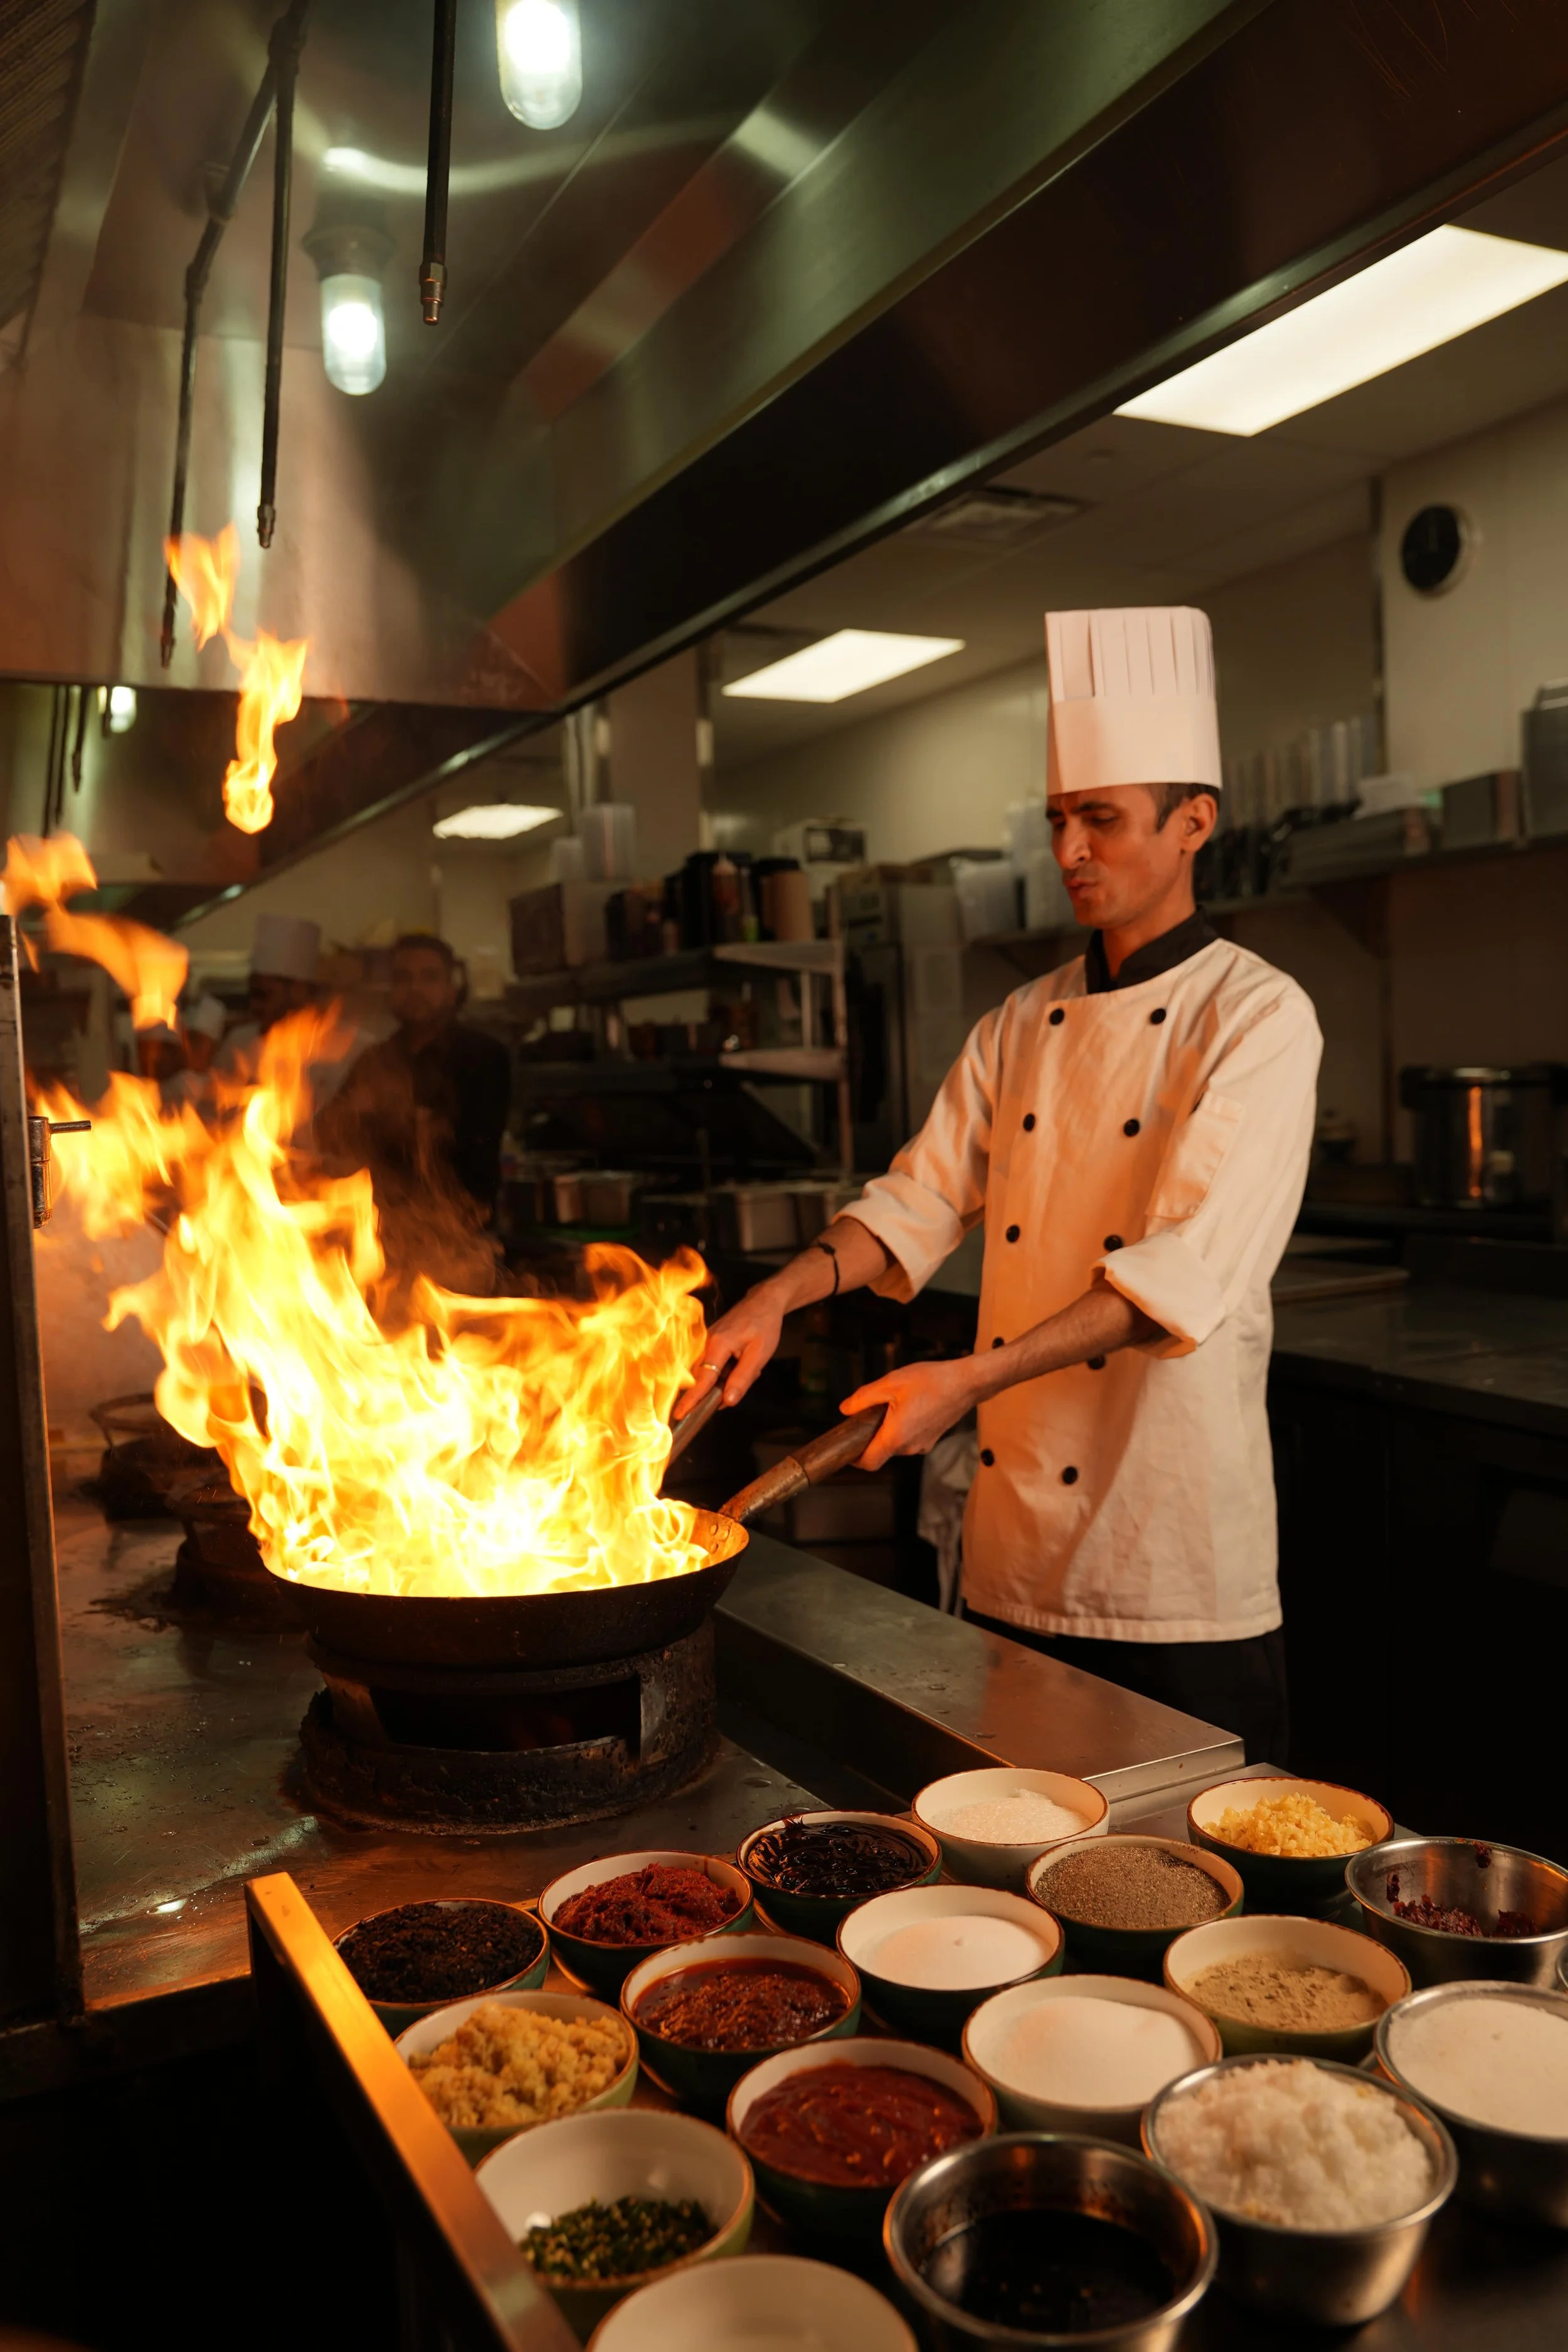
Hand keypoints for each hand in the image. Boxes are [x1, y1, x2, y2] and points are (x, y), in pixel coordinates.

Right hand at [675, 1282, 786, 1415]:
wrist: (764, 1301)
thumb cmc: (764, 1326)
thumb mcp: (759, 1355)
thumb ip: (742, 1379)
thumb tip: (727, 1401)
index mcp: (718, 1345)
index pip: (702, 1380)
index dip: (692, 1399)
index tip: (679, 1415)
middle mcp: (707, 1342)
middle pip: (704, 1377)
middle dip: (717, 1388)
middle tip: (742, 1377)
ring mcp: (707, 1340)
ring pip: (709, 1371)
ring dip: (724, 1377)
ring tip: (746, 1364)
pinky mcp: (711, 1340)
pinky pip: (712, 1362)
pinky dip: (725, 1369)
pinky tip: (741, 1361)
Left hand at [839, 1358, 981, 1471]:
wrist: (967, 1382)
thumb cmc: (930, 1381)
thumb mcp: (890, 1383)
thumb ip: (863, 1398)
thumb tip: (845, 1410)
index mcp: (896, 1437)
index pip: (869, 1463)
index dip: (854, 1458)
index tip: (847, 1445)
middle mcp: (910, 1447)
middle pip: (881, 1453)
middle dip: (870, 1438)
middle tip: (866, 1416)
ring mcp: (923, 1445)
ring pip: (896, 1446)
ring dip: (887, 1432)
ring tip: (890, 1406)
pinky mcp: (932, 1439)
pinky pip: (909, 1440)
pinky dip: (901, 1429)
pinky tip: (907, 1407)